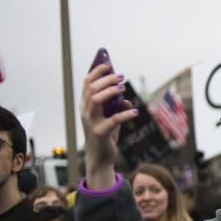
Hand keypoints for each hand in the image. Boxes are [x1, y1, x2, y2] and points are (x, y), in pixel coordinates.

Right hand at [80, 62, 135, 188]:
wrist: (100, 157)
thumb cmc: (105, 135)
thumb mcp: (111, 118)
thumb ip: (116, 107)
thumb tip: (126, 100)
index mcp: (86, 106)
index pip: (87, 83)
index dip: (96, 71)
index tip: (108, 63)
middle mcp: (86, 112)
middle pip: (91, 89)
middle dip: (106, 79)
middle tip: (120, 77)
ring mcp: (91, 122)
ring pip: (96, 100)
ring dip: (110, 91)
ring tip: (123, 89)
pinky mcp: (100, 133)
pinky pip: (112, 120)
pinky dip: (125, 114)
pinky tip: (134, 112)